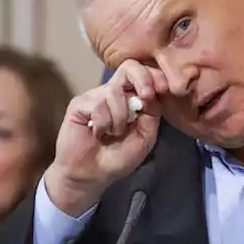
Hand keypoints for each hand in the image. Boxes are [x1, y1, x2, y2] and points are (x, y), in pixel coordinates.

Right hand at [44, 60, 165, 215]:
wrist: (92, 175)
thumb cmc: (117, 157)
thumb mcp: (145, 137)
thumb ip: (151, 114)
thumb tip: (152, 94)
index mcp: (132, 98)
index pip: (144, 74)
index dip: (155, 77)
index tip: (163, 89)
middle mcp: (114, 93)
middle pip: (129, 67)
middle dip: (142, 80)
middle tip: (146, 97)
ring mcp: (95, 96)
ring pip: (114, 92)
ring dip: (119, 118)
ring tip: (112, 134)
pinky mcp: (79, 104)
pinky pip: (97, 105)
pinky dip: (102, 123)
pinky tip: (97, 133)